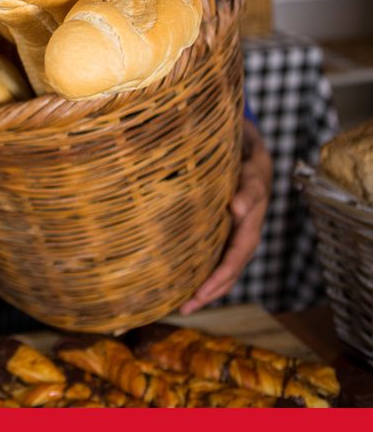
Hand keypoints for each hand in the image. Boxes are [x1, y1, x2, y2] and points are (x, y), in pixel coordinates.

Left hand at [180, 118, 271, 314]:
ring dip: (214, 285)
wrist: (237, 138)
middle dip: (222, 272)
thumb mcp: (222, 127)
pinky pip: (224, 259)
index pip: (253, 188)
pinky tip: (186, 297)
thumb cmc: (222, 131)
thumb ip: (202, 128)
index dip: (246, 196)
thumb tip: (178, 127)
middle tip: (199, 294)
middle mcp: (252, 204)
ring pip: (236, 259)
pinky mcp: (230, 231)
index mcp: (253, 175)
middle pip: (245, 243)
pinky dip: (209, 280)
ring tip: (189, 305)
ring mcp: (244, 221)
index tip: (236, 205)